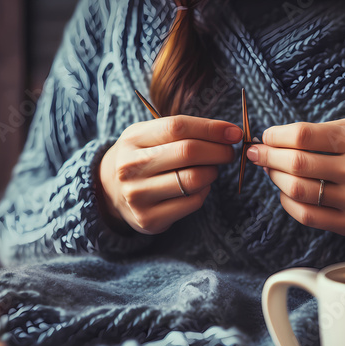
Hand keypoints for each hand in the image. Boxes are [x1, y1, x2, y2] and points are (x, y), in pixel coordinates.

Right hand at [98, 115, 241, 234]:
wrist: (110, 191)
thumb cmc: (141, 157)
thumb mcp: (149, 135)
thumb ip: (183, 131)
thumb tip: (229, 133)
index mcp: (132, 139)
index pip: (178, 127)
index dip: (211, 128)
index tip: (234, 133)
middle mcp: (131, 167)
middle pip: (188, 152)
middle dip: (219, 151)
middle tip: (229, 153)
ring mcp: (138, 195)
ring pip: (194, 179)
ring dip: (212, 172)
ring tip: (210, 169)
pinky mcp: (149, 219)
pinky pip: (192, 202)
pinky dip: (204, 192)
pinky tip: (198, 187)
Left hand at [247, 117, 344, 241]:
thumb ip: (324, 133)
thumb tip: (279, 138)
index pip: (304, 136)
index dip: (276, 136)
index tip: (266, 136)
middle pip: (296, 163)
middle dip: (267, 156)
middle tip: (256, 153)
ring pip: (297, 190)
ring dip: (274, 178)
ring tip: (270, 170)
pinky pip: (307, 215)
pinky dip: (287, 202)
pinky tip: (284, 192)